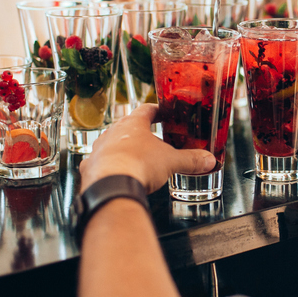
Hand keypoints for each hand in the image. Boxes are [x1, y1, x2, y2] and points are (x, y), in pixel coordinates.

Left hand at [79, 104, 215, 192]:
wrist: (112, 186)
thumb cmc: (139, 165)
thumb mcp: (172, 162)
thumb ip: (191, 160)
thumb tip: (208, 160)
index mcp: (133, 124)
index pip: (146, 110)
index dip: (156, 111)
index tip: (162, 113)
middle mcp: (113, 132)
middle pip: (127, 127)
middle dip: (140, 132)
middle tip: (152, 138)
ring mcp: (99, 149)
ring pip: (112, 144)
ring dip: (123, 149)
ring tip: (135, 158)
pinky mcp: (90, 167)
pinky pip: (100, 163)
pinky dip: (109, 167)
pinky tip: (116, 175)